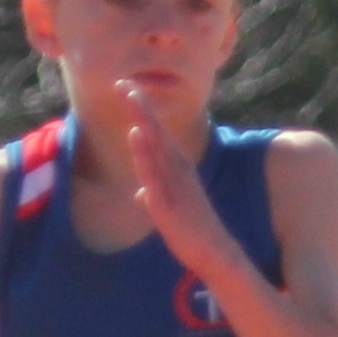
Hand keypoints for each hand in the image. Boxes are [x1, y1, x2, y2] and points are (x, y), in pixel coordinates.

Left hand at [120, 95, 251, 287]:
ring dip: (142, 120)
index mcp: (179, 168)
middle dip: (141, 106)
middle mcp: (179, 169)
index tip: (127, 89)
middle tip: (123, 83)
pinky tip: (136, 135)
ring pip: (156, 146)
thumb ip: (155, 194)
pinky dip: (144, 153)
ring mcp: (175, 183)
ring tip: (130, 96)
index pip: (157, 134)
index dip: (142, 111)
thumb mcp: (169, 207)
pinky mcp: (169, 201)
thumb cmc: (192, 229)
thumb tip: (141, 193)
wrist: (214, 253)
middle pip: (156, 131)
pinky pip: (154, 173)